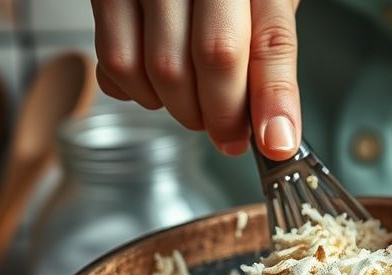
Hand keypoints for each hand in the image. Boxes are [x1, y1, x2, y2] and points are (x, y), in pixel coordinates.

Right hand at [90, 0, 301, 159]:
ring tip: (194, 103)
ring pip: (160, 68)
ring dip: (180, 108)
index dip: (272, 99)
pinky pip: (116, 62)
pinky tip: (157, 83)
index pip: (268, 41)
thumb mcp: (264, 3)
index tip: (275, 143)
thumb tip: (275, 132)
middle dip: (223, 114)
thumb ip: (268, 58)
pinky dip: (139, 92)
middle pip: (213, 57)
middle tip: (230, 132)